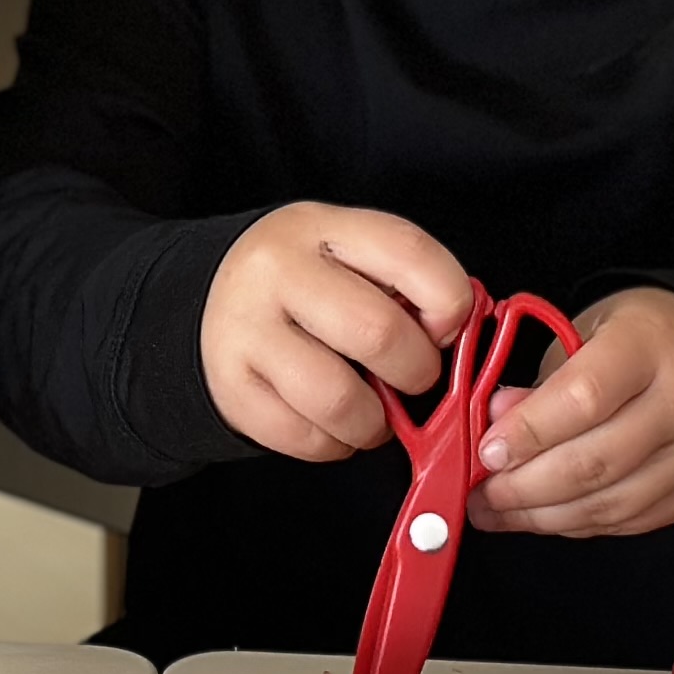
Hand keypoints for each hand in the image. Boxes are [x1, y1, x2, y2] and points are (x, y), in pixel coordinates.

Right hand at [199, 205, 476, 462]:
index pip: (410, 254)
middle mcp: (277, 271)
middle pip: (379, 333)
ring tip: (376, 413)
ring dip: (376, 423)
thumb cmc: (309, 283)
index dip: (449, 302)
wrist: (214, 299)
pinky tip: (335, 424)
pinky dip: (336, 445)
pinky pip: (305, 438)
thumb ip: (406, 282)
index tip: (446, 328)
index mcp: (323, 227)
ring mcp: (246, 330)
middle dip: (416, 371)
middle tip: (412, 376)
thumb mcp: (350, 256)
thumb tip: (460, 335)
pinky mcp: (231, 388)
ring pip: (341, 399)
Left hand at [470, 288, 673, 538]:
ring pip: (611, 503)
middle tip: (480, 493)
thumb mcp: (588, 332)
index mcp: (649, 344)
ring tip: (498, 511)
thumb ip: (544, 381)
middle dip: (525, 487)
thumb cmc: (641, 341)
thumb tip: (496, 425)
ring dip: (543, 516)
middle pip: (596, 461)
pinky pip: (628, 521)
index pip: (584, 396)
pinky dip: (577, 524)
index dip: (529, 432)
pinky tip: (543, 515)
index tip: (486, 452)